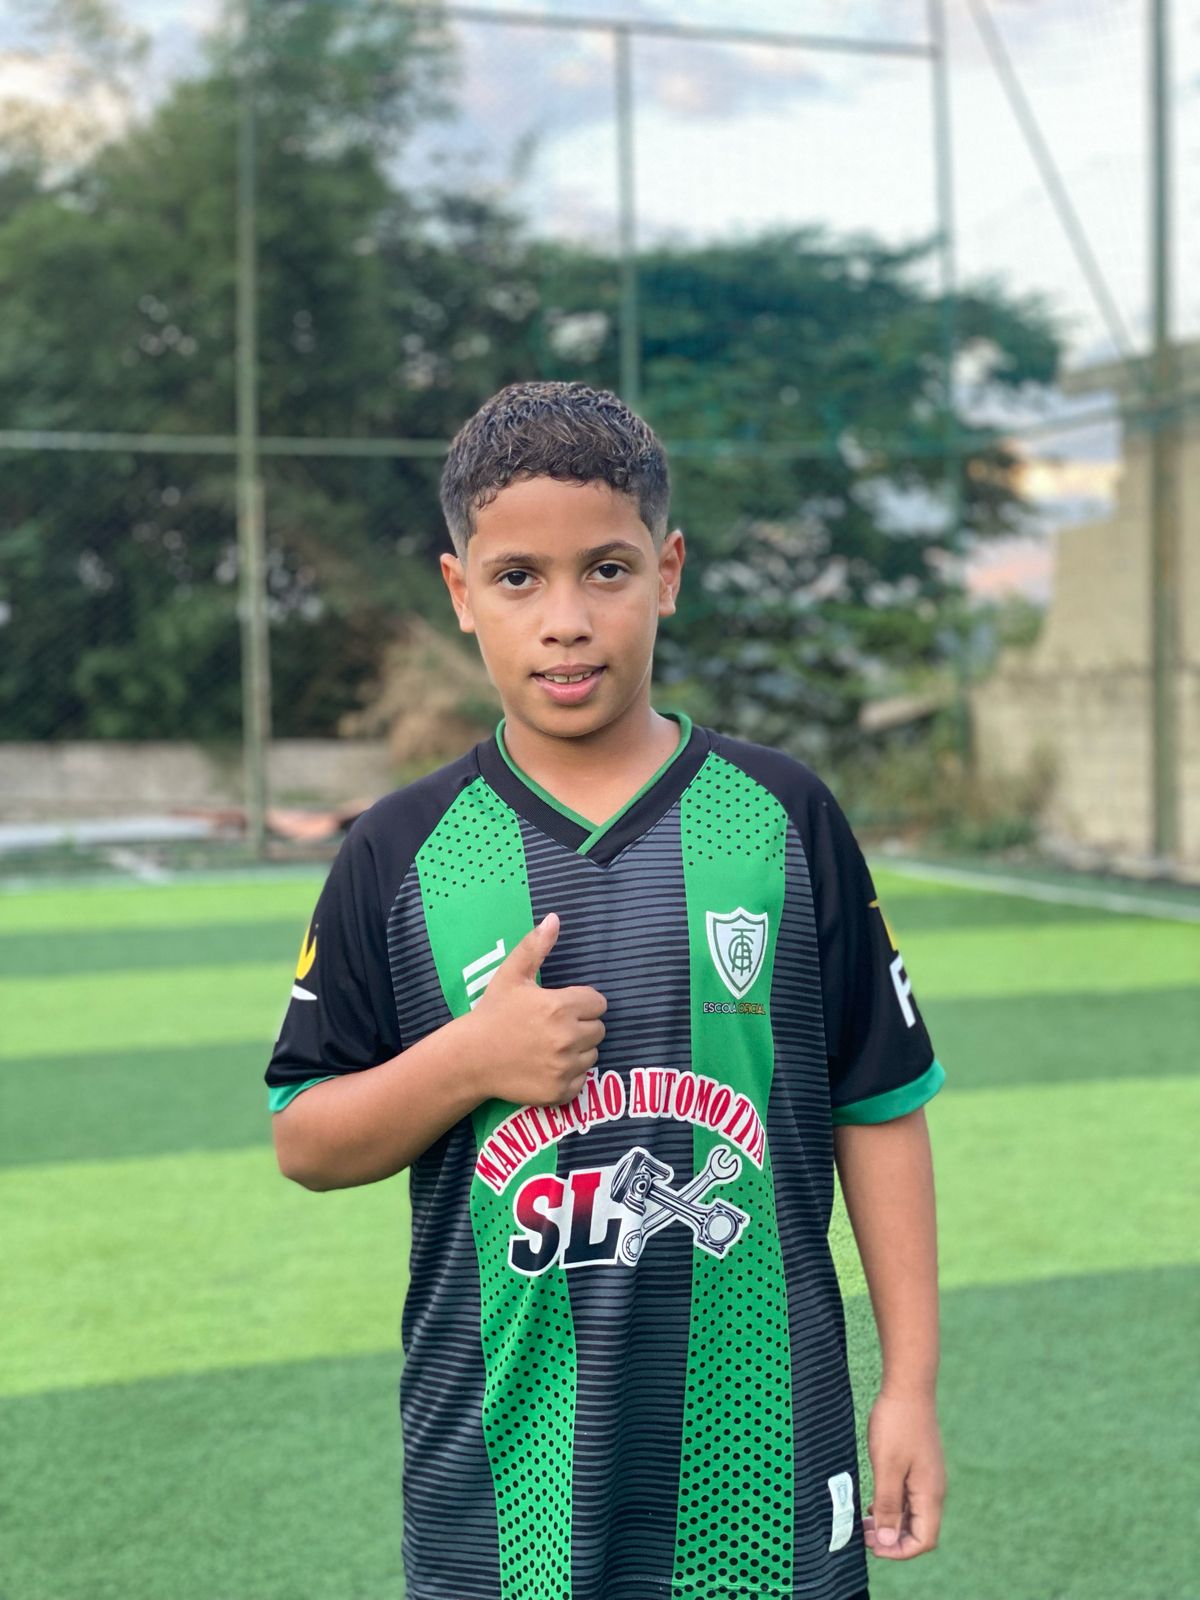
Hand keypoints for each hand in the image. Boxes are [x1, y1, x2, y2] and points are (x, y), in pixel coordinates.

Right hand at [467, 913, 606, 1106]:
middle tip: (555, 1027)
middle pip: (599, 1029)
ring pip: (592, 1054)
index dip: (582, 1003)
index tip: (562, 1006)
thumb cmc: (493, 1013)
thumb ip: (535, 947)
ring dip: (578, 1050)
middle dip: (582, 1026)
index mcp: (560, 1006)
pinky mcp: (561, 1091)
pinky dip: (570, 1075)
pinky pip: (582, 1080)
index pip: (598, 1003)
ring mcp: (565, 1067)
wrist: (471, 1058)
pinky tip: (548, 1066)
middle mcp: (567, 1037)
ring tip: (550, 1046)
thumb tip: (554, 919)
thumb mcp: (511, 975)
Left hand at [862, 1391, 945, 1560]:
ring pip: (913, 1513)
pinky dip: (893, 1505)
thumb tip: (889, 1542)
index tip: (873, 1546)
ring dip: (891, 1522)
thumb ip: (888, 1506)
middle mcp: (933, 1489)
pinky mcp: (919, 1465)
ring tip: (865, 1522)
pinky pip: (909, 1496)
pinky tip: (874, 1501)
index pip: (924, 1540)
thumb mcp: (886, 1467)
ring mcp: (927, 1476)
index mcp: (930, 1494)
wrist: (908, 1386)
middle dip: (893, 1539)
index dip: (900, 1551)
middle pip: (919, 1530)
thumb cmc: (897, 1424)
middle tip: (863, 1535)